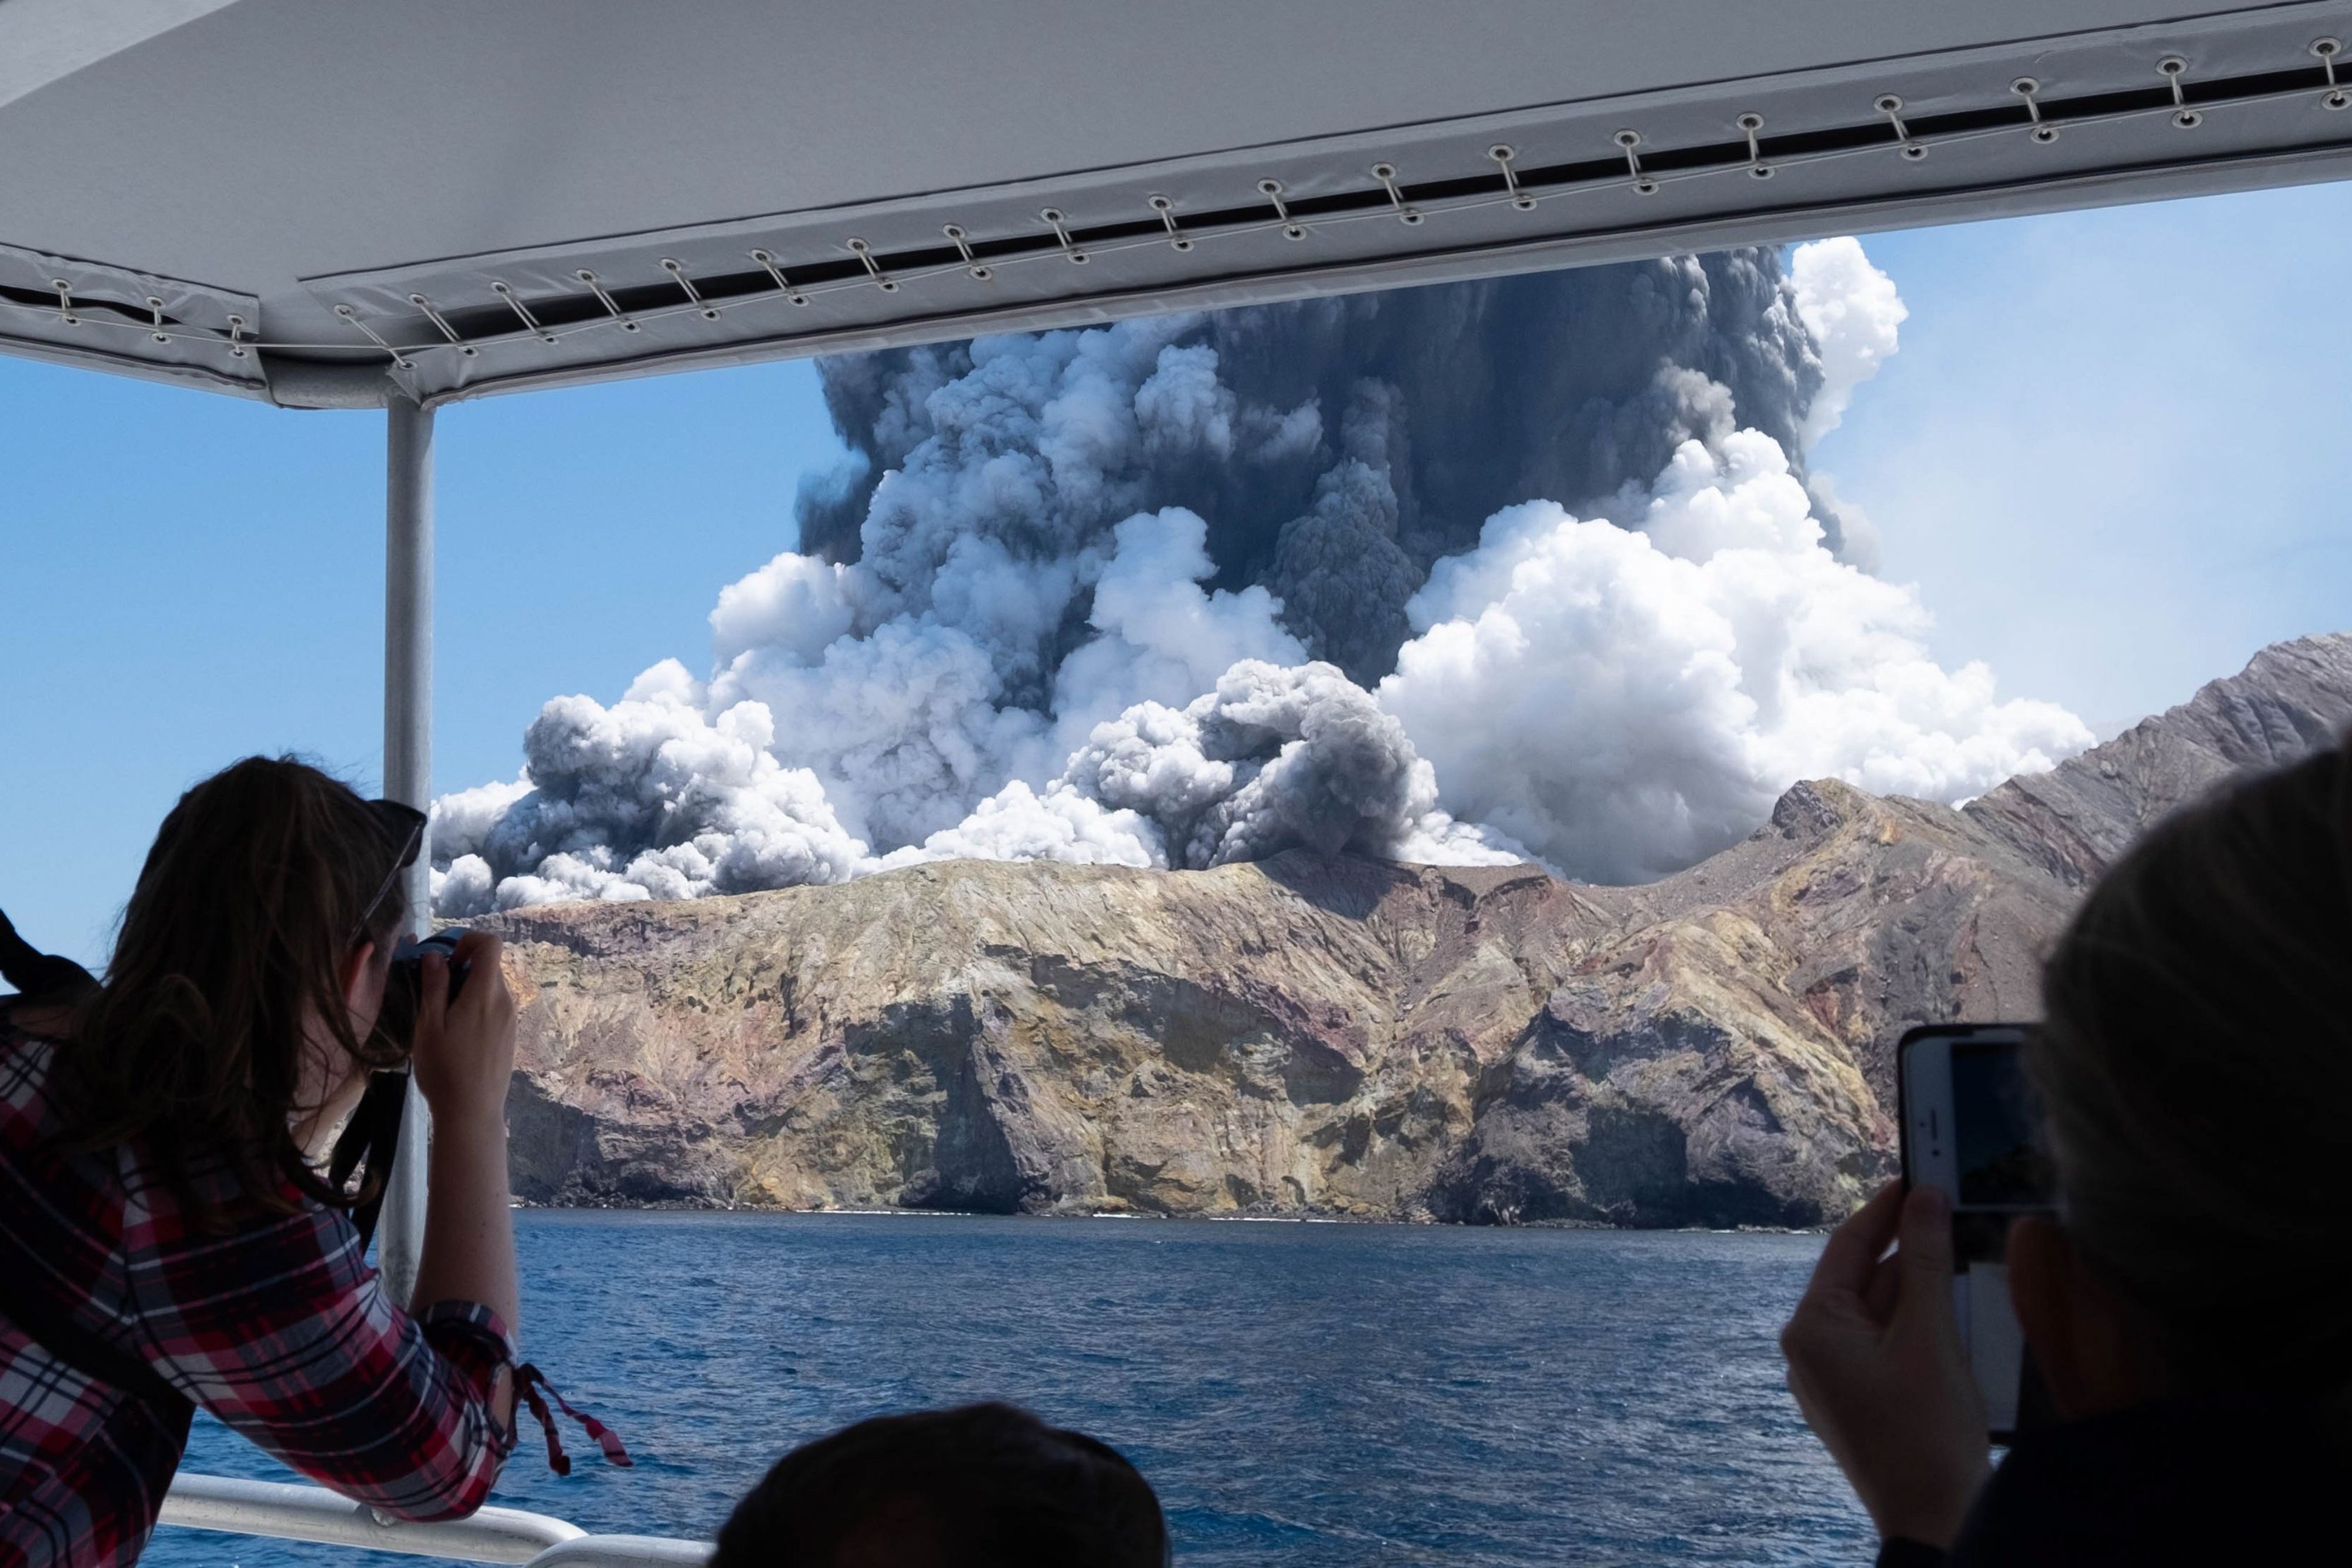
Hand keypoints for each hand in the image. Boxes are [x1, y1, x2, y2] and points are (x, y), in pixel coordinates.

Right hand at [408, 931, 516, 1129]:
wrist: (472, 1112)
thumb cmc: (444, 1069)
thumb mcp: (429, 1025)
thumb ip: (434, 987)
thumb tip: (435, 956)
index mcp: (486, 994)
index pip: (491, 944)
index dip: (467, 941)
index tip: (445, 961)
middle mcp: (506, 1001)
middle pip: (489, 966)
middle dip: (462, 968)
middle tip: (435, 993)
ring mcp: (511, 1019)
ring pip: (491, 987)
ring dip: (468, 990)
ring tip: (443, 1018)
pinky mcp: (510, 1034)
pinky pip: (495, 1007)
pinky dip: (477, 1006)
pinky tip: (458, 1034)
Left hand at [1780, 1182, 1989, 1547]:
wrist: (1936, 1520)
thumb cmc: (1928, 1433)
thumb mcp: (1930, 1335)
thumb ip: (1926, 1261)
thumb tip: (1924, 1197)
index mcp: (1812, 1328)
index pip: (1847, 1246)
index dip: (1885, 1208)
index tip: (1917, 1175)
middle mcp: (1810, 1350)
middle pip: (1863, 1278)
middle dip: (1909, 1248)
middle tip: (1952, 1209)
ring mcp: (1832, 1379)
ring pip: (1878, 1312)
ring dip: (1918, 1286)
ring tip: (1962, 1252)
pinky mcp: (1859, 1401)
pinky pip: (1885, 1344)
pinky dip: (1917, 1323)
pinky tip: (1954, 1309)